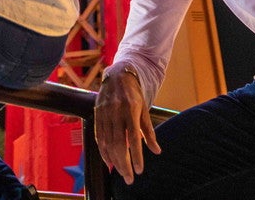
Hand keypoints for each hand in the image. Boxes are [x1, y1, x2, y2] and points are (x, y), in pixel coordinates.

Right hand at [94, 69, 160, 183]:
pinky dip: (103, 151)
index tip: (139, 170)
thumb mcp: (144, 109)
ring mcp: (105, 113)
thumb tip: (157, 151)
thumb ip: (149, 131)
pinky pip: (99, 137)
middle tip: (129, 178)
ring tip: (121, 172)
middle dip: (123, 164)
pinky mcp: (97, 114)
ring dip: (113, 161)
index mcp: (131, 109)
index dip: (136, 156)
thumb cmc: (134, 94)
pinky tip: (108, 161)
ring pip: (107, 143)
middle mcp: (116, 111)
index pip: (133, 137)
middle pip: (118, 144)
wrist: (117, 75)